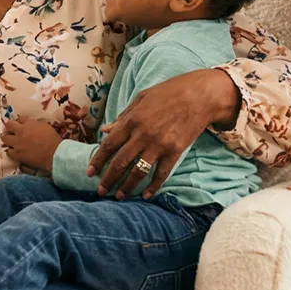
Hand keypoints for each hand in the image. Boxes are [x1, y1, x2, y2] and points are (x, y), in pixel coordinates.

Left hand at [0, 118, 62, 171]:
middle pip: (9, 125)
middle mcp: (20, 131)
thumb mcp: (45, 126)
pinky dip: (11, 150)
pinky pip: (9, 151)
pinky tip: (14, 151)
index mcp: (29, 123)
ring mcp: (17, 143)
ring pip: (5, 138)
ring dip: (7, 138)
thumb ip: (36, 124)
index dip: (20, 122)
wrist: (54, 154)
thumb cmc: (53, 140)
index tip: (21, 125)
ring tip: (10, 141)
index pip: (19, 119)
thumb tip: (32, 125)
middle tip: (12, 131)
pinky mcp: (17, 154)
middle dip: (10, 127)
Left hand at [88, 68, 236, 196]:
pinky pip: (161, 174)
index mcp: (132, 120)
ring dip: (127, 187)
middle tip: (100, 191)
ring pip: (138, 172)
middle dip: (108, 179)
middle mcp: (143, 135)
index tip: (90, 172)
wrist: (200, 95)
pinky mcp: (175, 152)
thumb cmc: (169, 92)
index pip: (109, 145)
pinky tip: (146, 195)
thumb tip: (105, 130)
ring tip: (119, 196)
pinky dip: (153, 186)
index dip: (97, 161)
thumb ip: (123, 117)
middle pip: (120, 163)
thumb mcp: (142, 98)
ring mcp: (159, 145)